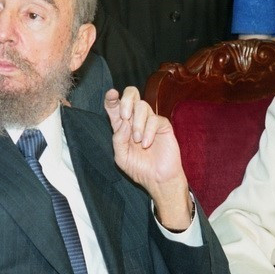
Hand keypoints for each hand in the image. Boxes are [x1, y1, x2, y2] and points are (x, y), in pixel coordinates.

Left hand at [104, 87, 191, 228]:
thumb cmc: (139, 168)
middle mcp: (136, 120)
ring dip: (137, 124)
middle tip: (125, 116)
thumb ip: (118, 139)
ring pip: (142, 106)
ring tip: (138, 141)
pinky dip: (148, 131)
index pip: (115, 106)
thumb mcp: (121, 157)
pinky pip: (154, 119)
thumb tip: (123, 122)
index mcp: (122, 126)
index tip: (111, 94)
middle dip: (126, 101)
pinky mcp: (163, 126)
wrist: (157, 179)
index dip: (111, 98)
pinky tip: (147, 144)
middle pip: (131, 95)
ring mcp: (150, 121)